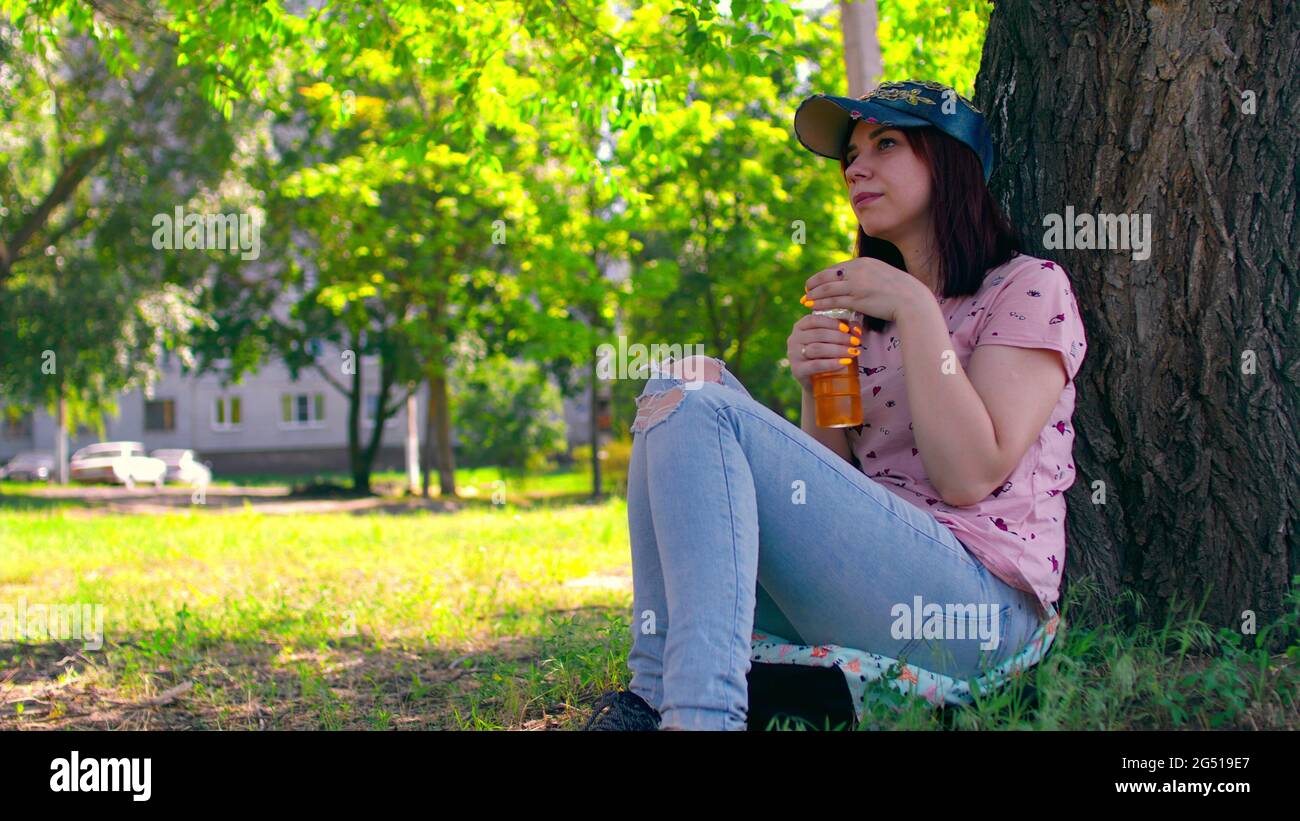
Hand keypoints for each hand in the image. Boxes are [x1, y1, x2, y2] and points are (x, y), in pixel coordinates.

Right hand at [786, 312, 862, 392]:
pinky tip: (844, 363)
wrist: (817, 382)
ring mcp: (793, 355)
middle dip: (840, 337)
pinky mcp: (797, 370)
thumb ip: (844, 330)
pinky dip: (831, 363)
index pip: (814, 320)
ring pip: (817, 348)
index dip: (832, 323)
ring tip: (853, 352)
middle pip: (818, 334)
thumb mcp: (832, 340)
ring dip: (838, 349)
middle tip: (856, 342)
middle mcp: (793, 339)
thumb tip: (856, 329)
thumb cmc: (827, 355)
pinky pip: (816, 365)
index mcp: (800, 327)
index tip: (847, 329)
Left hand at [801, 257, 926, 323]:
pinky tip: (813, 307)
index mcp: (863, 263)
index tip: (815, 282)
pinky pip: (832, 301)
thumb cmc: (899, 290)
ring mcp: (856, 285)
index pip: (836, 268)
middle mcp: (857, 271)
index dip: (823, 276)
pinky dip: (820, 304)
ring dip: (813, 295)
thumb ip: (866, 275)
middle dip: (813, 284)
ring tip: (806, 300)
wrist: (911, 299)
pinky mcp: (857, 300)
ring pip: (827, 289)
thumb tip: (855, 281)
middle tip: (806, 291)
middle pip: (827, 276)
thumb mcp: (882, 274)